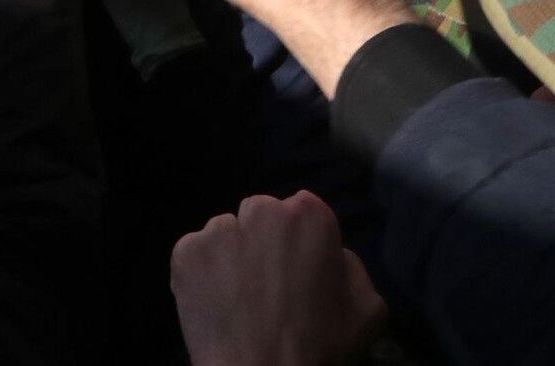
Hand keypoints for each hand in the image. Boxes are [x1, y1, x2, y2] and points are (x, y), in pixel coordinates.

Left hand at [172, 191, 385, 365]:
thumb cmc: (321, 346)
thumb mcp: (369, 308)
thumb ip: (352, 266)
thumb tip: (332, 254)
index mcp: (308, 214)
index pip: (302, 210)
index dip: (300, 242)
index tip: (298, 271)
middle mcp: (260, 209)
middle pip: (261, 216)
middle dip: (264, 241)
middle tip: (269, 285)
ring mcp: (218, 228)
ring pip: (226, 233)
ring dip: (232, 255)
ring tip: (240, 298)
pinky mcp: (185, 252)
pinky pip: (196, 254)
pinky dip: (203, 273)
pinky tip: (216, 302)